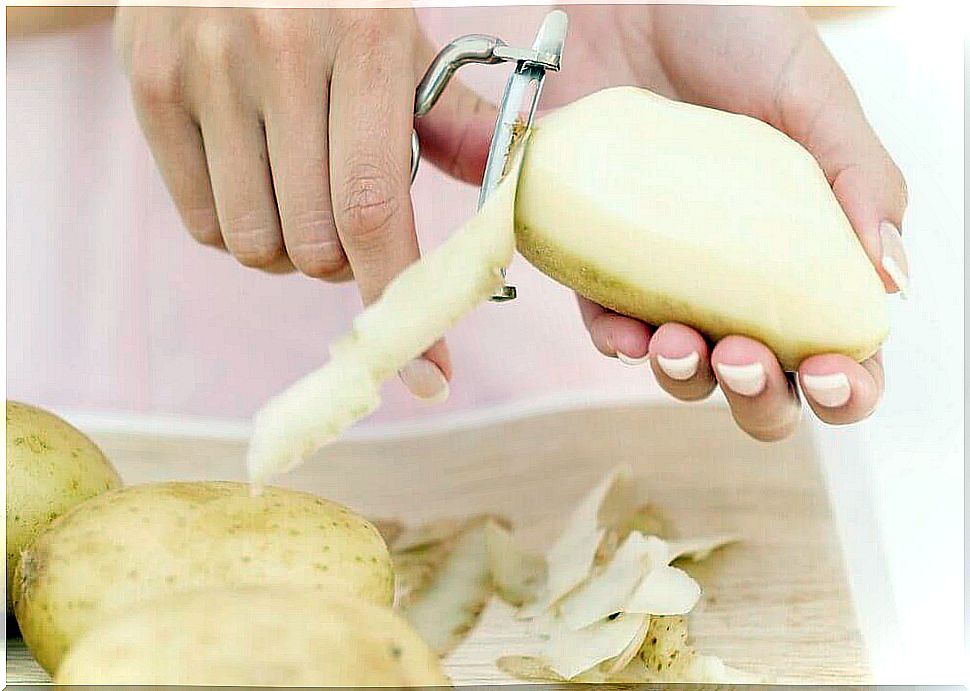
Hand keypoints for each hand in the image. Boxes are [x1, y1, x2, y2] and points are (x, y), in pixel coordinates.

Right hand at [114, 8, 495, 399]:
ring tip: (299, 196)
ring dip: (291, 250)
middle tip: (349, 223)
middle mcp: (277, 50)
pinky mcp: (150, 84)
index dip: (400, 298)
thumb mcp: (399, 40)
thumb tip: (508, 203)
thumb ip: (453, 122)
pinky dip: (237, 228)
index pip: (376, 207)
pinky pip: (202, 223)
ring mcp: (205, 68)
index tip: (429, 374)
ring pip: (256, 246)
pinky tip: (254, 179)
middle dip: (344, 263)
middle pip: (316, 244)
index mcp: (364, 38)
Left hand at [545, 5, 906, 440]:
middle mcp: (738, 275)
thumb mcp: (813, 96)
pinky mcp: (600, 260)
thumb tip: (892, 279)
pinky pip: (607, 326)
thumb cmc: (726, 33)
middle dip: (762, 397)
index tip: (836, 375)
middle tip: (748, 356)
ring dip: (689, 379)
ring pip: (683, 371)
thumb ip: (861, 181)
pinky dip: (619, 344)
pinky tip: (631, 335)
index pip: (837, 343)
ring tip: (687, 343)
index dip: (847, 385)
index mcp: (806, 247)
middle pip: (761, 381)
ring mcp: (668, 275)